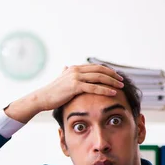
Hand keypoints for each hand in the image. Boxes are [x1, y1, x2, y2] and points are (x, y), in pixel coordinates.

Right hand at [4, 64, 123, 123]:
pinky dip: (105, 89)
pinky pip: (94, 87)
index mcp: (75, 68)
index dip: (107, 71)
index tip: (115, 76)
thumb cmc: (52, 92)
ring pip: (99, 78)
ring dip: (112, 82)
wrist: (42, 98)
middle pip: (100, 70)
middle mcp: (76, 70)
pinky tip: (112, 93)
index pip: (96, 67)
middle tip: (121, 80)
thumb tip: (65, 67)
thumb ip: (65, 72)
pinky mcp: (75, 86)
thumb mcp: (60, 79)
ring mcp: (76, 77)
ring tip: (120, 86)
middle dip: (112, 75)